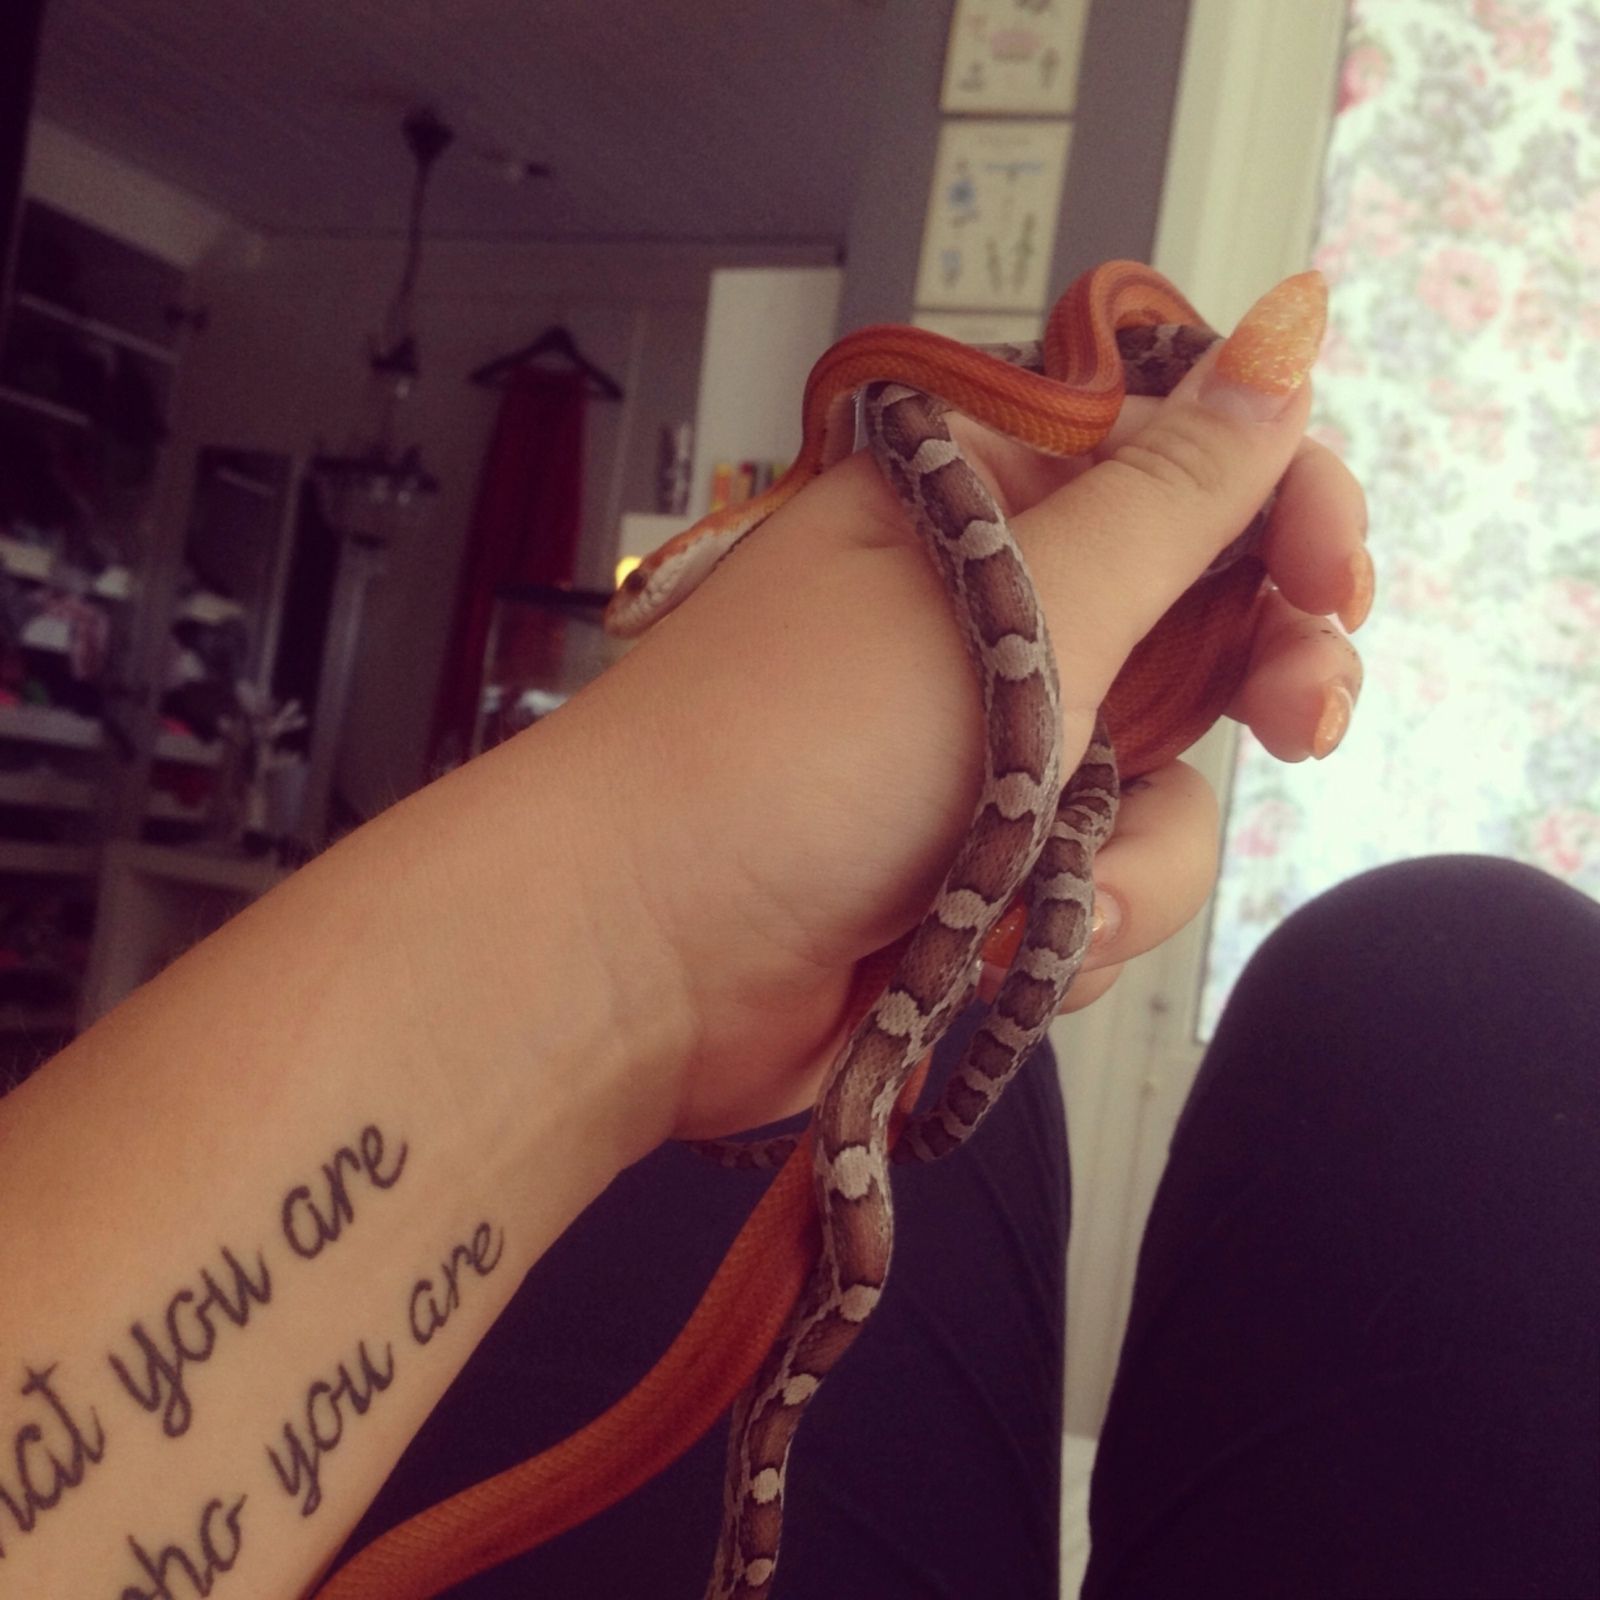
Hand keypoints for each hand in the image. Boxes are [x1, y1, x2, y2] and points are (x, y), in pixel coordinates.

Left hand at [569, 295, 1367, 1148]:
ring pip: (1170, 780)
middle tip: (1304, 719)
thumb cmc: (779, 758)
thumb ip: (1165, 498)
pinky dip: (1073, 926)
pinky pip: (1108, 883)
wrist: (641, 962)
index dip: (1283, 508)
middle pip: (1203, 621)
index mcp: (977, 508)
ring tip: (1049, 888)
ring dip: (1135, 850)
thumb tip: (1278, 347)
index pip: (1178, 463)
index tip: (1332, 580)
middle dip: (1262, 683)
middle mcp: (991, 619)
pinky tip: (993, 949)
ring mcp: (990, 753)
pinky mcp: (983, 870)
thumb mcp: (1003, 611)